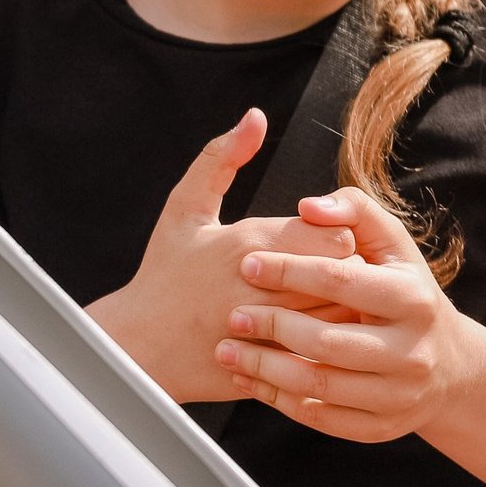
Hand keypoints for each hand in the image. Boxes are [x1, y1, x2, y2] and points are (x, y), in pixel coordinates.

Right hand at [86, 110, 357, 402]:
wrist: (137, 346)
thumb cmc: (164, 272)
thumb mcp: (184, 208)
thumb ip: (221, 158)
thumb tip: (255, 116)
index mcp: (248, 245)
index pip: (334, 233)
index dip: (337, 233)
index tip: (325, 236)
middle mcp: (262, 290)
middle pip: (346, 275)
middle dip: (348, 271)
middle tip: (335, 271)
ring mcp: (267, 334)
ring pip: (341, 319)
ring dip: (345, 309)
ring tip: (331, 301)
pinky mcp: (269, 369)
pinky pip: (324, 357)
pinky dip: (330, 346)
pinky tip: (318, 336)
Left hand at [216, 185, 485, 442]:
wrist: (449, 365)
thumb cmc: (405, 291)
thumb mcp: (392, 244)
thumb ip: (353, 211)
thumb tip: (307, 206)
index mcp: (412, 299)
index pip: (341, 282)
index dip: (289, 271)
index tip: (248, 264)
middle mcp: (411, 351)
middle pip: (327, 342)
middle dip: (272, 326)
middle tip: (232, 315)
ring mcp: (397, 395)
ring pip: (319, 386)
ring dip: (265, 369)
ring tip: (227, 351)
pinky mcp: (381, 427)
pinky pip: (321, 418)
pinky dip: (279, 401)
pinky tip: (250, 380)